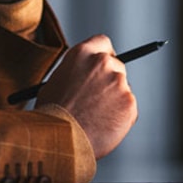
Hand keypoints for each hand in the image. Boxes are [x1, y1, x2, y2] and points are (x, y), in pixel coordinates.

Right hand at [34, 35, 137, 158]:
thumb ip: (75, 73)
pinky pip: (128, 108)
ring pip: (122, 89)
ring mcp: (119, 82)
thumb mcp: (55, 82)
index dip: (104, 54)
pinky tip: (103, 125)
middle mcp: (103, 63)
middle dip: (110, 80)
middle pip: (116, 65)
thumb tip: (85, 77)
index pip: (103, 42)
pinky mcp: (129, 102)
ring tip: (94, 117)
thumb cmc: (52, 115)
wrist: (61, 140)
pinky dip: (120, 117)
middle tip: (99, 98)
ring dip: (114, 100)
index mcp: (82, 54)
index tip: (105, 64)